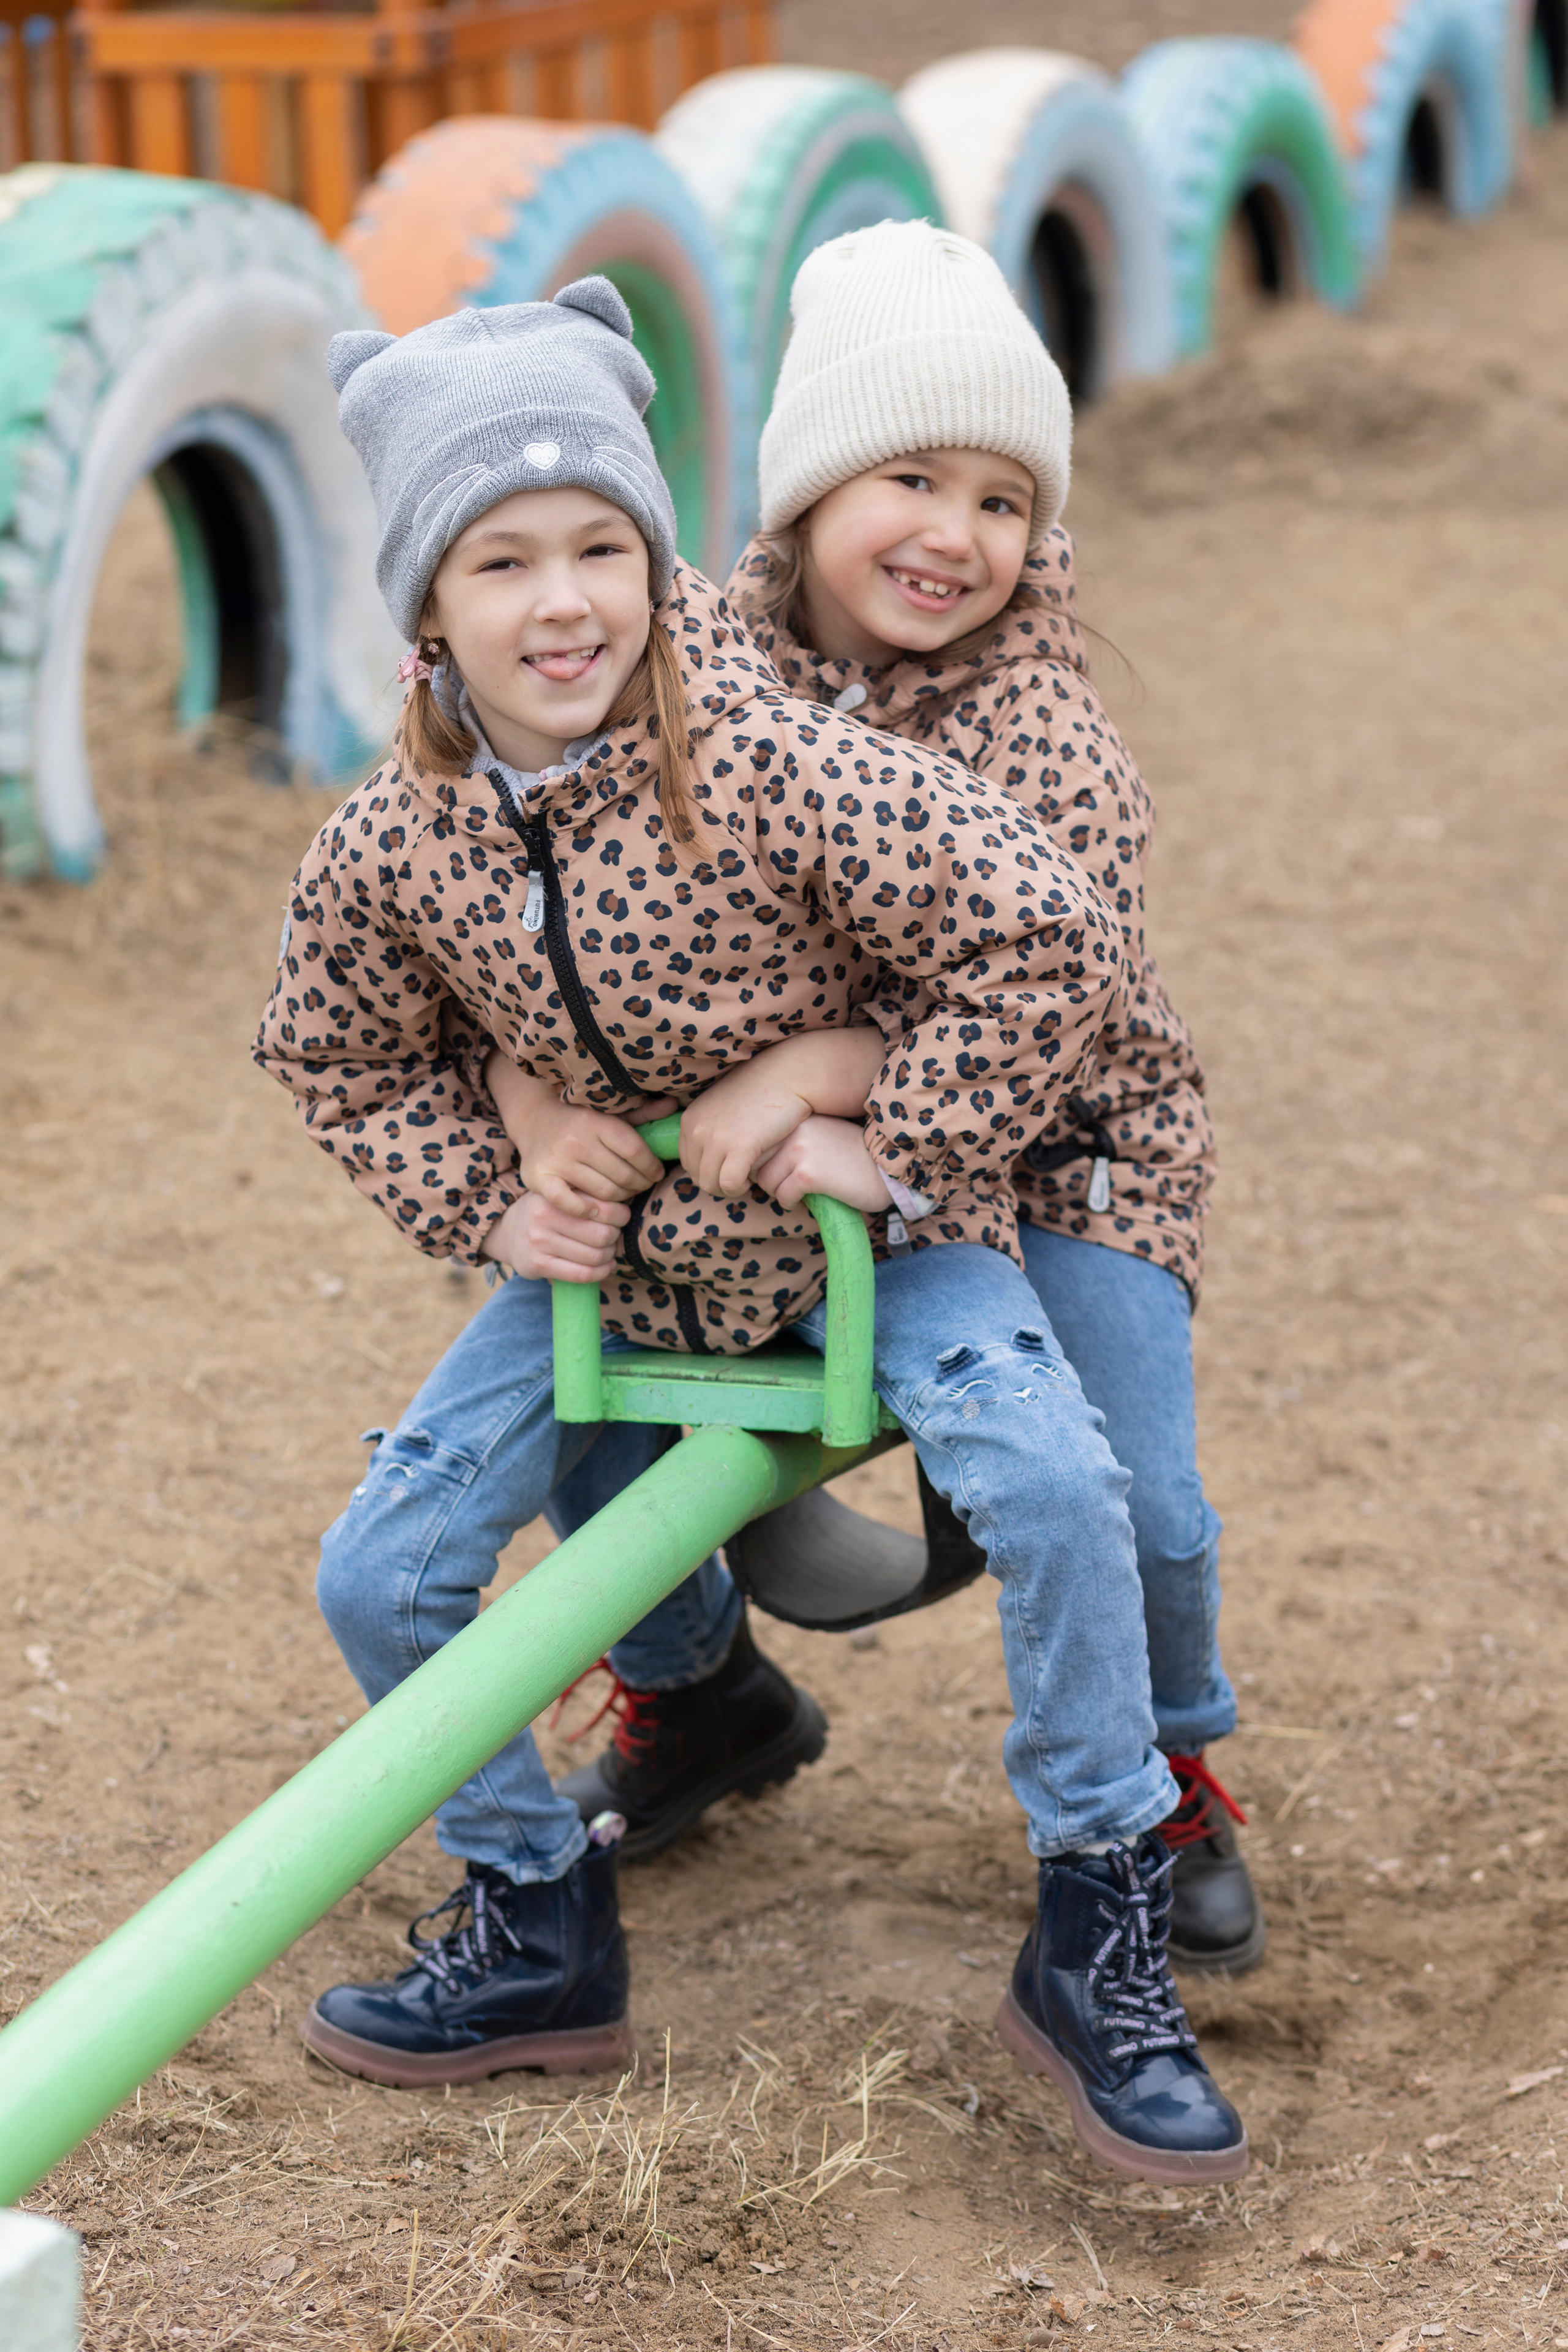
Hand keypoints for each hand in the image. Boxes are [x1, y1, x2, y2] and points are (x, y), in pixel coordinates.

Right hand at [482, 1191, 626, 1283]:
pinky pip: (582, 1274)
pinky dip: (601, 1273)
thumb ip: (588, 1195)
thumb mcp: (562, 1194)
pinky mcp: (538, 1265)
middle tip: (614, 1236)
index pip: (603, 1207)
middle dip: (615, 1237)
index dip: (621, 1215)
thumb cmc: (547, 1211)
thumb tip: (628, 1200)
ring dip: (609, 1256)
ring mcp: (539, 1242)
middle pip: (602, 1234)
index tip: (622, 1217)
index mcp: (555, 1194)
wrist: (508, 1231)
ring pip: (594, 1256)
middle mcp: (544, 1216)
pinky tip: (605, 1267)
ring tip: (608, 1251)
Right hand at [484, 1049, 673, 1212]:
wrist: (534, 1121)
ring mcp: (557, 1161)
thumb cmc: (581, 1120)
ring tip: (626, 1196)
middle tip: (643, 1186)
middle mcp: (576, 1141)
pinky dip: (589, 1211)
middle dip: (640, 1184)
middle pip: (623, 1175)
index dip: (652, 1167)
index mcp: (596, 1122)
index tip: (657, 1172)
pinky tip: (599, 1210)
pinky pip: (571, 1204)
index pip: (636, 1151)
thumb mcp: (610, 1114)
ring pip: (604, 1192)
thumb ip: (642, 1114)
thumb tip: (674, 1104)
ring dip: (621, 1199)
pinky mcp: (540, 1179)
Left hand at [679, 1027, 887, 1198]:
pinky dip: (739, 1188)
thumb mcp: (721, 1106)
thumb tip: (707, 1151)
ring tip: (747, 1180)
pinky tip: (752, 1180)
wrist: (786, 1076)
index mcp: (690, 1120)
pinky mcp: (739, 1147)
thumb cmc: (760, 1092)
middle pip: (697, 1177)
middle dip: (718, 1183)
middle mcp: (697, 1129)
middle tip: (740, 1178)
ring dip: (729, 1188)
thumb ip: (709, 1127)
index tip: (728, 1168)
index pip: (687, 1163)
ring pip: (710, 1185)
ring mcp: (716, 1138)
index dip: (708, 1171)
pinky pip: (729, 1184)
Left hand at [754, 1116, 894, 1215]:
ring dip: (782, 1194)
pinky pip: (783, 1197)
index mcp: (798, 1121)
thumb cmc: (854, 1159)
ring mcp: (801, 1151)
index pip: (760, 1147)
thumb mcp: (821, 1137)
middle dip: (773, 1182)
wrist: (887, 1170)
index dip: (768, 1165)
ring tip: (805, 1193)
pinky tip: (811, 1200)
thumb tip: (757, 1165)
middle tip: (796, 1186)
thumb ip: (794, 1141)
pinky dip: (793, 1204)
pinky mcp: (808, 1174)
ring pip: (767, 1183)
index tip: (784, 1173)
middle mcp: (796, 1131)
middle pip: (759, 1166)